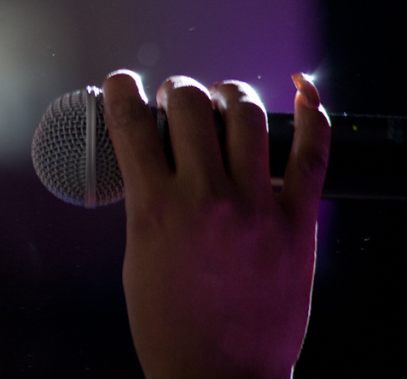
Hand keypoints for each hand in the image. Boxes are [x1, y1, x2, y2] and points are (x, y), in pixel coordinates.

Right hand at [103, 72, 329, 378]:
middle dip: (176, 91)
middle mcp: (206, 199)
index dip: (122, 89)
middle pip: (188, 103)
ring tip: (223, 102)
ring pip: (246, 113)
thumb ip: (145, 198)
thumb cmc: (169, 323)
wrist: (220, 378)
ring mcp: (257, 208)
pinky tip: (301, 92)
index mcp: (155, 207)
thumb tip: (148, 154)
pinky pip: (312, 151)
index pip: (130, 121)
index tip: (124, 85)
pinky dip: (310, 113)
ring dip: (228, 95)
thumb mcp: (136, 253)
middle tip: (175, 102)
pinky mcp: (299, 222)